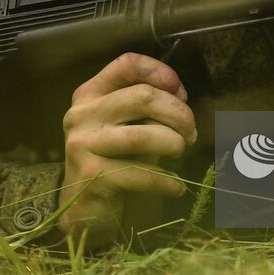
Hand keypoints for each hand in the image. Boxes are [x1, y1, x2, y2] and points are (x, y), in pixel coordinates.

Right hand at [57, 52, 196, 247]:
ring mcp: (83, 145)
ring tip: (181, 153)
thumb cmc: (113, 160)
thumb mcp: (125, 126)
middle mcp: (82, 115)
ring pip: (143, 134)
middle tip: (191, 132)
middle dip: (178, 113)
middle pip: (142, 97)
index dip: (158, 71)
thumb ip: (146, 108)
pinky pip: (142, 173)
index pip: (126, 64)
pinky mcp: (92, 176)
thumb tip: (180, 95)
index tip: (180, 90)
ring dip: (174, 143)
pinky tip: (176, 186)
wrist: (83, 209)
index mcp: (89, 94)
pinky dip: (168, 181)